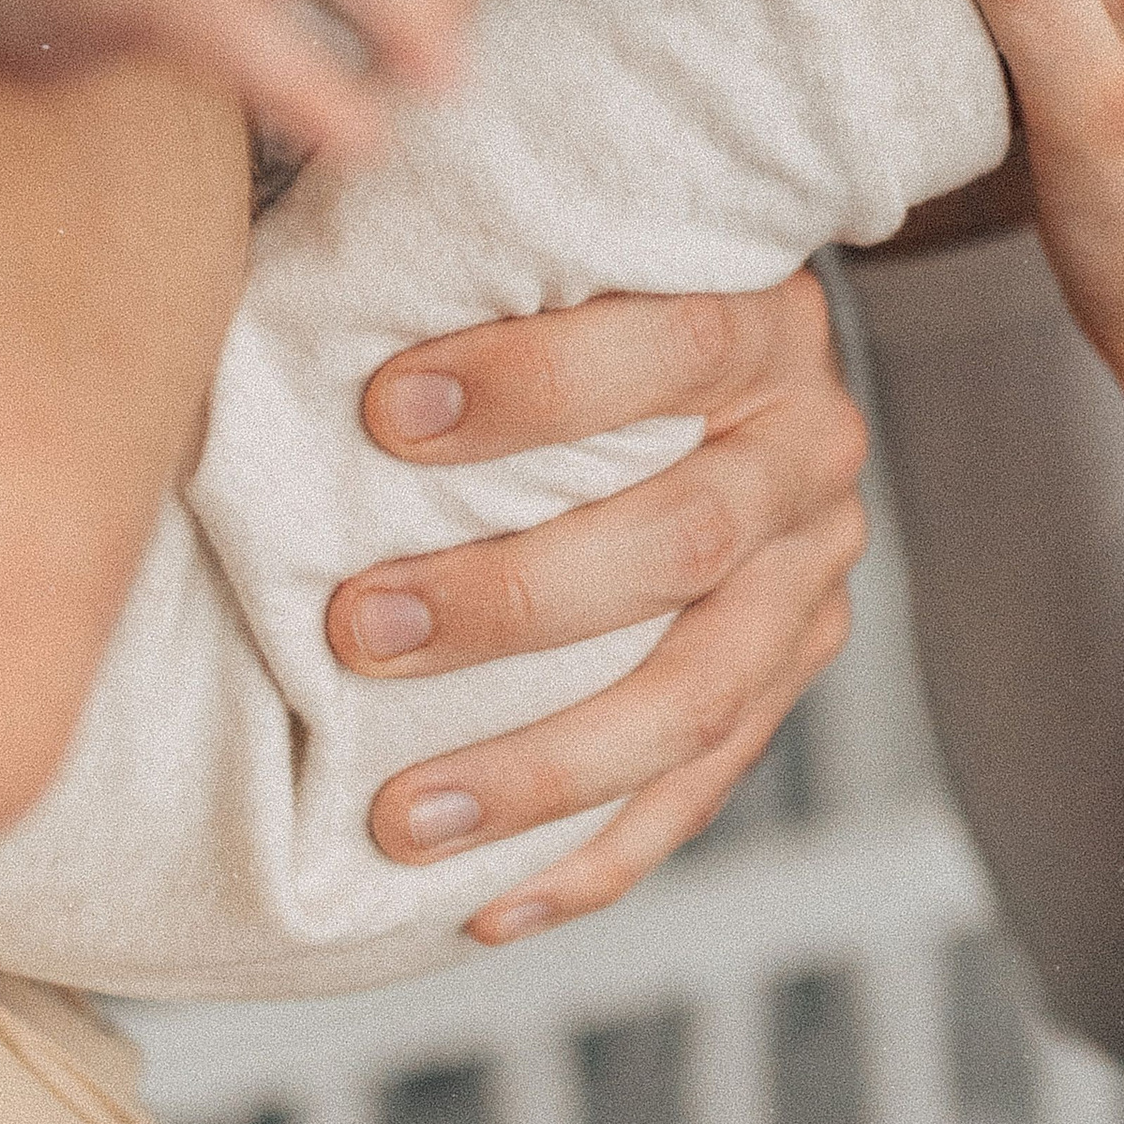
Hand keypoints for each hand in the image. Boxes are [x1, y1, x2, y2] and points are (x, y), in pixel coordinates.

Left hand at [330, 269, 868, 937]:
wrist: (723, 340)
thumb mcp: (556, 237)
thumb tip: (313, 219)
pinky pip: (702, 791)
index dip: (534, 387)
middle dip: (511, 599)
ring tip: (403, 816)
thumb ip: (463, 240)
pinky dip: (596, 857)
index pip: (674, 349)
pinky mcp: (790, 673)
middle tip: (356, 631)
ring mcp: (810, 576)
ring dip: (544, 768)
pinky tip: (490, 904)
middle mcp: (808, 449)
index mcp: (760, 320)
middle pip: (681, 539)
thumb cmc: (581, 290)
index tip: (385, 412)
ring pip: (700, 694)